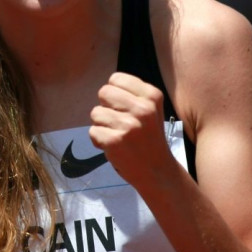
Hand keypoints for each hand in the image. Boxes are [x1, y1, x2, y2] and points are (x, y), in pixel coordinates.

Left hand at [89, 72, 173, 186]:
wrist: (159, 172)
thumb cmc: (149, 138)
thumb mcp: (151, 109)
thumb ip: (131, 94)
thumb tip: (106, 87)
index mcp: (152, 96)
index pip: (116, 78)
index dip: (115, 94)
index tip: (124, 108)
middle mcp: (142, 108)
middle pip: (103, 92)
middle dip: (106, 107)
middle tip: (119, 123)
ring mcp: (128, 125)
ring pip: (95, 113)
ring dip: (102, 125)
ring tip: (119, 136)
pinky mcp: (115, 141)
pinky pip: (92, 131)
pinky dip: (99, 141)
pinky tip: (114, 147)